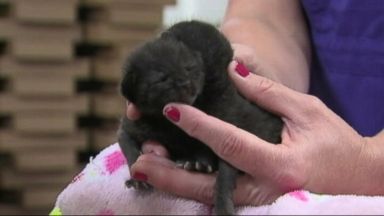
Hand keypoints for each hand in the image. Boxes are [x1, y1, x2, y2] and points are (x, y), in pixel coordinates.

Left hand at [130, 61, 373, 205]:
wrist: (357, 177)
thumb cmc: (336, 144)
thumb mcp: (307, 111)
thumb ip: (268, 93)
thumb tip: (232, 71)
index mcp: (282, 166)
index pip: (231, 143)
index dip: (199, 126)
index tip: (173, 110)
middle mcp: (266, 190)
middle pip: (208, 184)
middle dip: (171, 174)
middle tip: (141, 159)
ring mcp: (260, 201)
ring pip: (209, 195)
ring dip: (175, 182)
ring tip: (145, 166)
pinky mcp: (256, 201)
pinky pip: (218, 195)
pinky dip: (191, 185)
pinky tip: (172, 172)